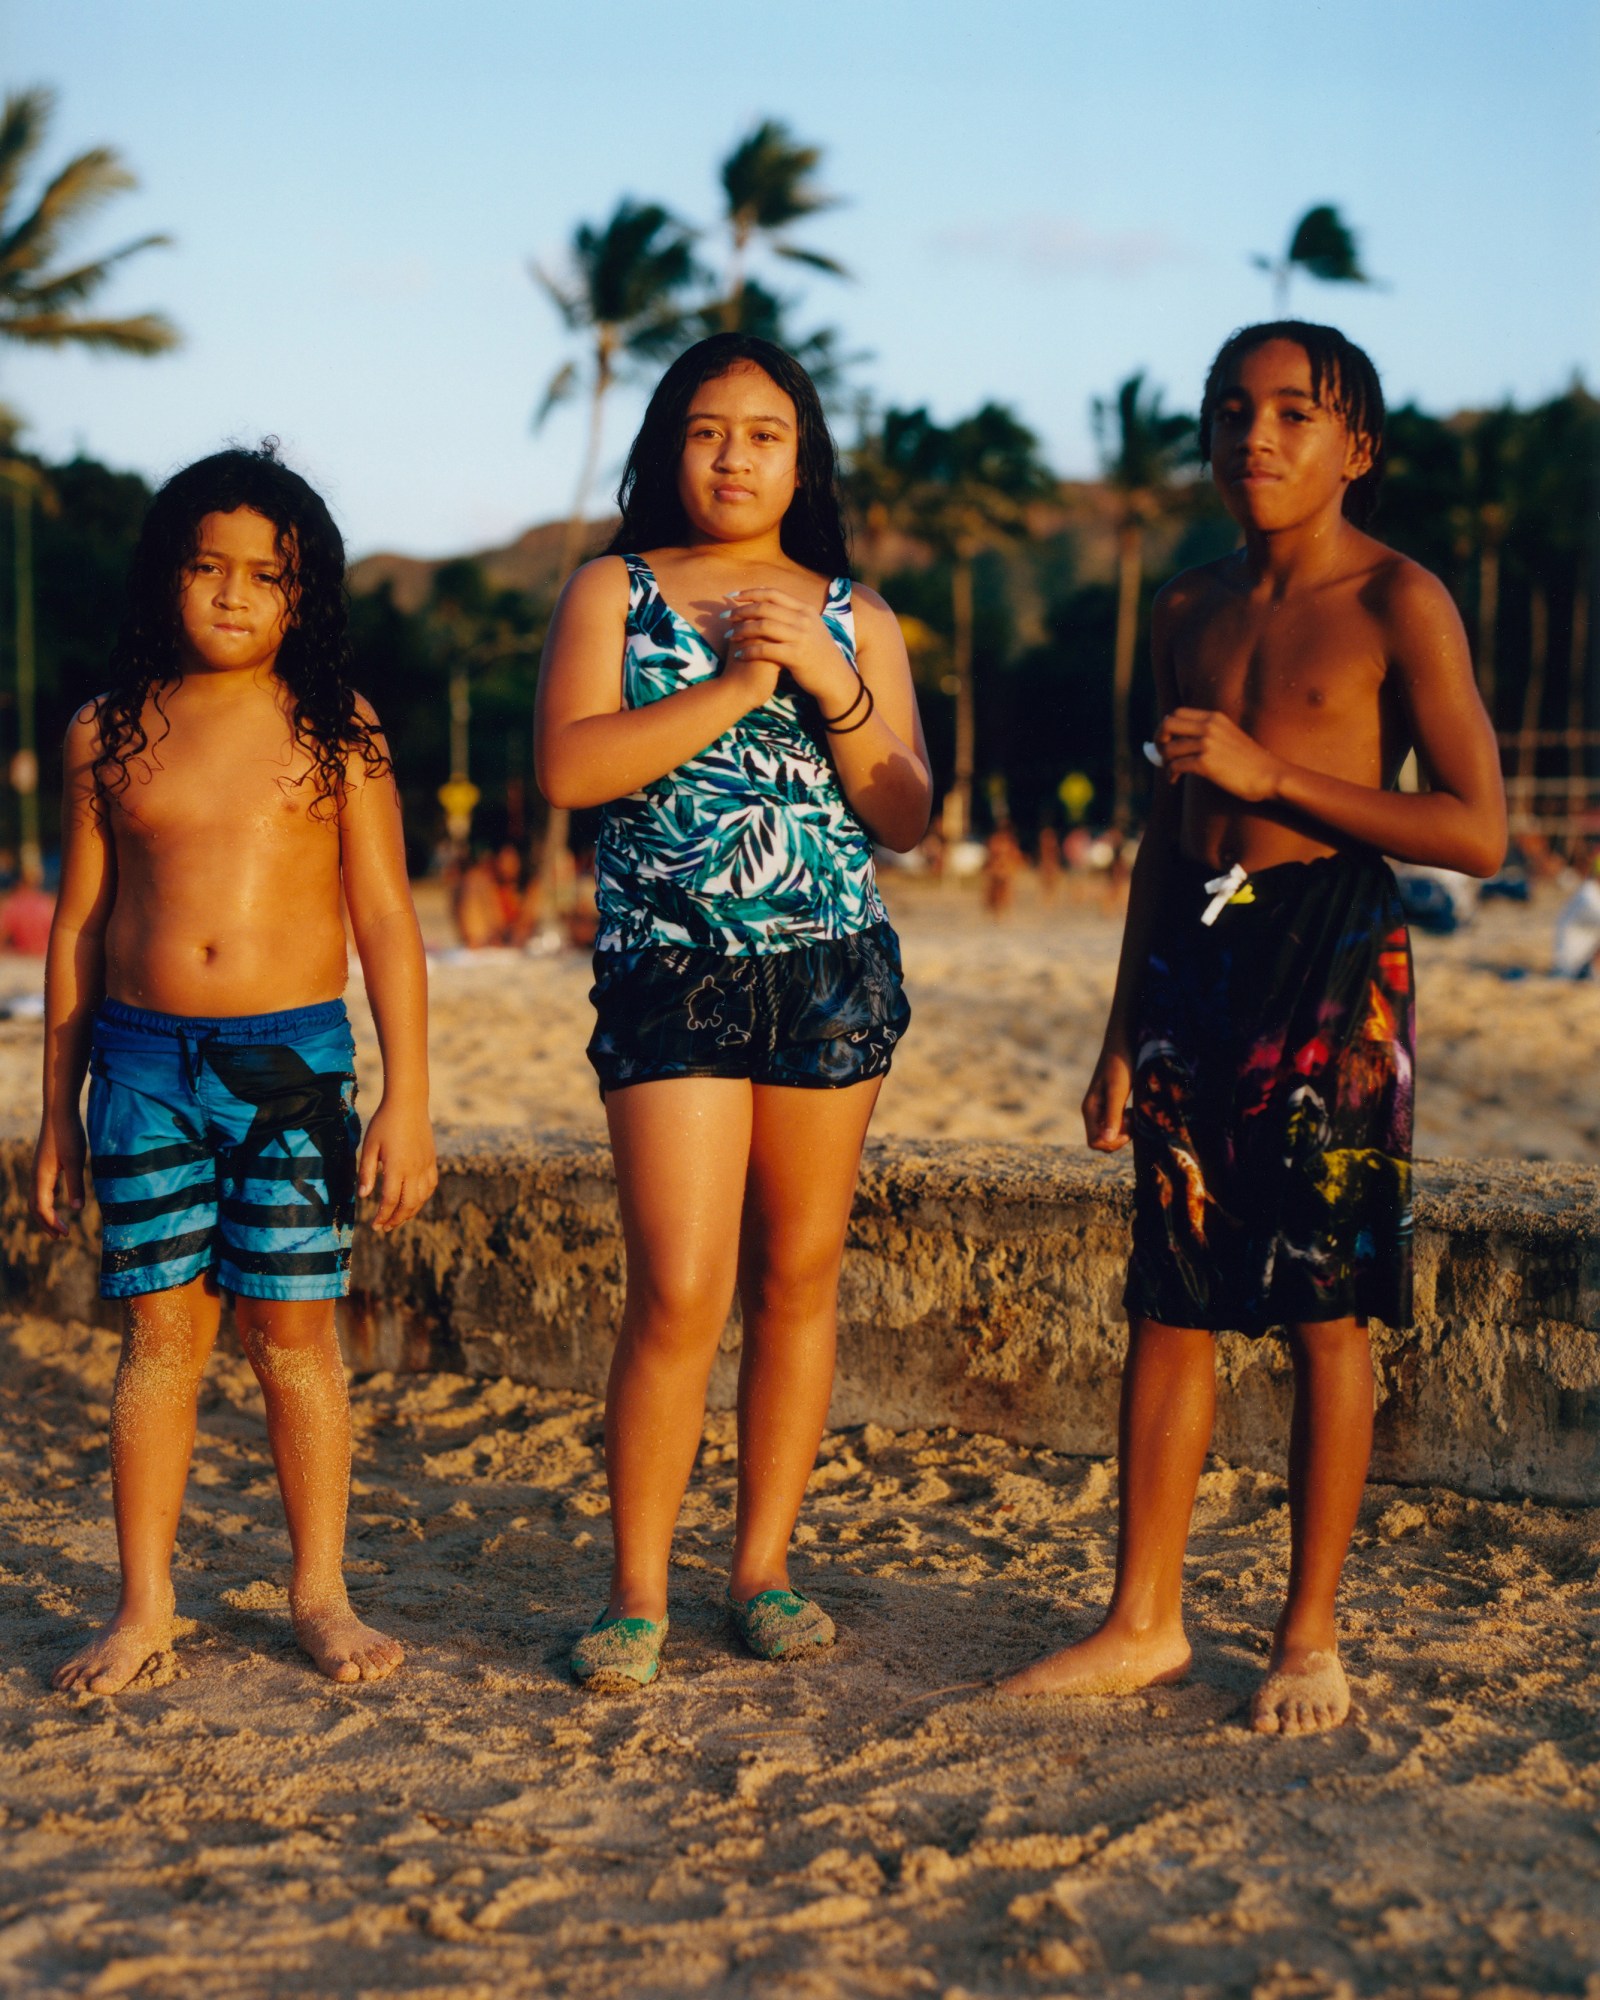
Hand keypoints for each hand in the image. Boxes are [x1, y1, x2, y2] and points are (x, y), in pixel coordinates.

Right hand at [33, 1116, 86, 1237]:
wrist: (59, 1111)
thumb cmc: (68, 1134)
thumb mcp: (76, 1161)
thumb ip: (76, 1185)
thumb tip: (77, 1209)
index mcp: (41, 1177)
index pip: (42, 1208)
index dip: (52, 1223)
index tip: (65, 1234)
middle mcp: (36, 1176)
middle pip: (35, 1206)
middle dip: (46, 1223)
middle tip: (59, 1237)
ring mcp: (39, 1170)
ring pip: (37, 1198)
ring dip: (46, 1213)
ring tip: (58, 1225)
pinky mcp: (45, 1164)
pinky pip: (43, 1188)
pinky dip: (49, 1200)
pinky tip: (59, 1201)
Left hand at [358, 1097, 437, 1231]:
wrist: (409, 1103)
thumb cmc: (384, 1122)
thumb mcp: (370, 1146)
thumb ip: (367, 1172)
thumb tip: (364, 1196)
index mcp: (397, 1167)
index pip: (390, 1200)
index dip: (382, 1216)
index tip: (374, 1225)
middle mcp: (414, 1170)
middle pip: (408, 1204)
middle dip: (396, 1219)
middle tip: (384, 1228)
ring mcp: (426, 1165)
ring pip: (422, 1198)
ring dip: (410, 1212)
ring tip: (398, 1218)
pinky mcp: (432, 1160)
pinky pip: (431, 1186)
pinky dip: (423, 1198)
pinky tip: (414, 1201)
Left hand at [723, 588, 858, 715]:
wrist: (835, 678)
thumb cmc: (818, 654)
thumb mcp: (810, 627)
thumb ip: (792, 614)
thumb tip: (769, 601)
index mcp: (805, 609)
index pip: (773, 594)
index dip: (751, 593)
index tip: (733, 595)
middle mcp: (804, 620)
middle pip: (765, 608)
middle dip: (741, 611)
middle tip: (725, 616)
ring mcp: (801, 637)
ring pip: (763, 627)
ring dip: (742, 630)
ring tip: (729, 635)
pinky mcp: (796, 656)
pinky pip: (766, 650)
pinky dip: (749, 651)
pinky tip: (739, 655)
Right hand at [1082, 1046, 1132, 1152]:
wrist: (1123, 1041)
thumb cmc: (1121, 1063)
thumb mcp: (1118, 1090)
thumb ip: (1112, 1116)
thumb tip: (1106, 1141)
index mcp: (1090, 1109)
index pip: (1095, 1142)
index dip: (1113, 1142)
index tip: (1129, 1126)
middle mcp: (1092, 1111)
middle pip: (1102, 1140)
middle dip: (1120, 1137)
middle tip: (1133, 1120)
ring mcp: (1100, 1107)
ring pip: (1109, 1133)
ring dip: (1124, 1130)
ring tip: (1134, 1113)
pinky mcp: (1110, 1102)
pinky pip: (1115, 1123)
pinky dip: (1126, 1122)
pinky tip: (1133, 1109)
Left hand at [1156, 708, 1283, 802]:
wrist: (1269, 775)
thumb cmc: (1249, 761)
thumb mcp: (1229, 736)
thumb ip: (1208, 733)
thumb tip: (1176, 742)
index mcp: (1214, 718)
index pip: (1177, 713)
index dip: (1166, 727)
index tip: (1166, 740)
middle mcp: (1209, 726)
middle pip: (1167, 724)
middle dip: (1159, 739)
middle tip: (1162, 754)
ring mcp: (1207, 744)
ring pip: (1169, 748)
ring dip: (1164, 762)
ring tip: (1171, 771)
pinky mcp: (1205, 763)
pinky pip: (1175, 766)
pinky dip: (1170, 774)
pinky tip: (1174, 780)